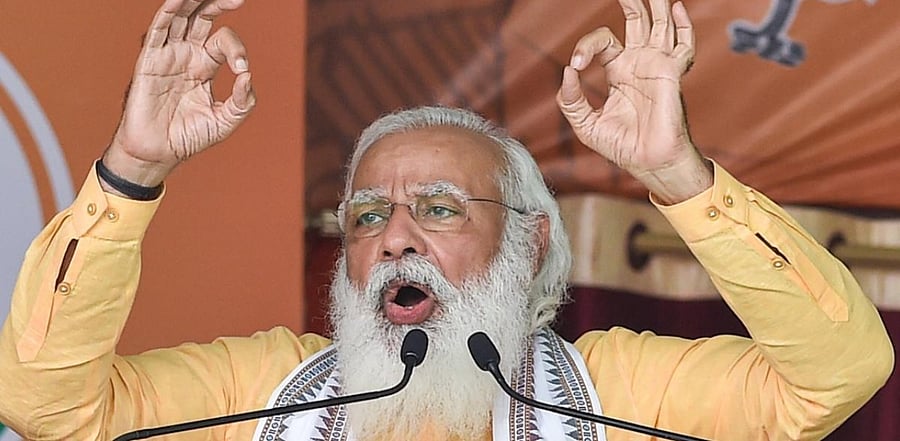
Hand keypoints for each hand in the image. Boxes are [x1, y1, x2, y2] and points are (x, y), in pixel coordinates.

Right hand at [102, 0, 255, 189]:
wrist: (158, 154)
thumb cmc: (188, 137)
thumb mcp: (225, 122)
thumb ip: (242, 101)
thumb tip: (248, 76)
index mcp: (205, 66)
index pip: (224, 42)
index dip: (237, 50)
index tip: (241, 70)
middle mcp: (186, 55)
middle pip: (202, 17)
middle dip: (218, 3)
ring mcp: (168, 55)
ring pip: (180, 17)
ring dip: (192, 1)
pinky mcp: (149, 61)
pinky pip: (158, 30)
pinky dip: (167, 12)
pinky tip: (178, 0)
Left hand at [556, 0, 710, 203]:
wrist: (648, 163)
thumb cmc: (622, 147)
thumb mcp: (585, 124)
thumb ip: (570, 100)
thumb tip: (567, 71)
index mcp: (619, 72)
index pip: (604, 41)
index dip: (587, 45)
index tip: (577, 63)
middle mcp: (640, 64)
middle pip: (637, 22)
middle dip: (632, 2)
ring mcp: (657, 66)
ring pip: (660, 25)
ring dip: (656, 5)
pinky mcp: (670, 73)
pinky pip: (683, 45)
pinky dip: (683, 26)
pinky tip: (676, 8)